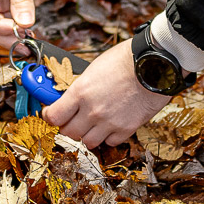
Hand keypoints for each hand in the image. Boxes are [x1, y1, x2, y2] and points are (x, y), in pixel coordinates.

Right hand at [0, 0, 48, 48]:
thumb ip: (22, 0)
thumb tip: (25, 26)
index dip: (0, 29)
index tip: (20, 34)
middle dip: (6, 36)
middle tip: (28, 46)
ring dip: (12, 34)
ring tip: (31, 41)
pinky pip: (6, 17)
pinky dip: (17, 26)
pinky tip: (30, 31)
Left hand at [41, 39, 173, 147]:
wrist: (154, 65)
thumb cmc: (125, 60)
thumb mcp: (94, 69)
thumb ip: (81, 87)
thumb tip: (71, 98)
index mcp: (80, 92)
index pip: (54, 116)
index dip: (50, 116)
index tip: (51, 114)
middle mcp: (92, 110)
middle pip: (68, 133)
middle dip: (68, 127)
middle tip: (72, 121)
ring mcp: (109, 122)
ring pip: (87, 142)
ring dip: (87, 135)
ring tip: (93, 124)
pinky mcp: (126, 129)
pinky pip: (110, 142)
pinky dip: (108, 137)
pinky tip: (110, 125)